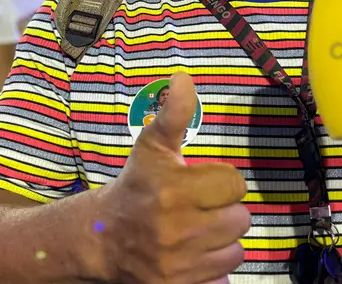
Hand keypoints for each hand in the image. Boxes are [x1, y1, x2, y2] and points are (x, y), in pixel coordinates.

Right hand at [98, 72, 250, 283]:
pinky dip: (212, 268)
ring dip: (221, 240)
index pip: (235, 185)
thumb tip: (183, 78)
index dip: (222, 181)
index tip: (202, 182)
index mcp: (175, 191)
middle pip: (240, 219)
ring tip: (198, 229)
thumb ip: (174, 113)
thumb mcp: (152, 145)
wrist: (101, 237)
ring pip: (235, 251)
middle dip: (223, 211)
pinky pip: (222, 279)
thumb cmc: (135, 186)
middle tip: (199, 206)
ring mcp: (179, 264)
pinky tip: (194, 255)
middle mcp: (178, 230)